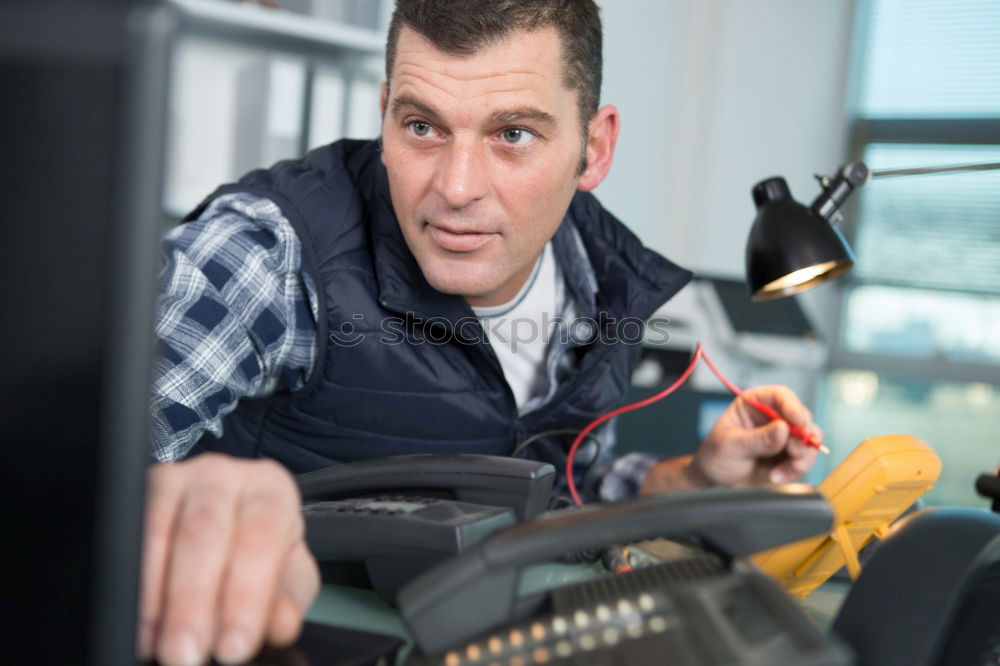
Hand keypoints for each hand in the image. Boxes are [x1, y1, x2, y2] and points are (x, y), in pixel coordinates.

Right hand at [138, 454, 319, 665]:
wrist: (228, 522)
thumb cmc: (259, 550)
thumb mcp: (286, 573)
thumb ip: (288, 598)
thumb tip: (280, 625)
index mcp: (269, 488)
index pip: (261, 535)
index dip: (247, 593)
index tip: (235, 646)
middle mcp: (220, 477)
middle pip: (202, 533)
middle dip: (193, 601)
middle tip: (187, 655)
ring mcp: (171, 482)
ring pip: (154, 534)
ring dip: (152, 598)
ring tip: (158, 647)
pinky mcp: (132, 496)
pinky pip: (124, 538)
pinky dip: (129, 587)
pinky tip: (137, 625)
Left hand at [691, 384, 822, 485]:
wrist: (716, 478)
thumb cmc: (716, 455)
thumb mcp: (731, 446)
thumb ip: (757, 439)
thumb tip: (783, 429)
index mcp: (755, 403)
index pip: (780, 395)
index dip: (793, 406)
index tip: (798, 422)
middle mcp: (773, 416)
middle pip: (802, 417)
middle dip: (802, 438)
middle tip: (794, 454)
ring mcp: (784, 435)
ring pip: (810, 439)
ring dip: (802, 457)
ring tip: (782, 471)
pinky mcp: (790, 454)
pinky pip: (805, 459)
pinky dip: (796, 470)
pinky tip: (776, 476)